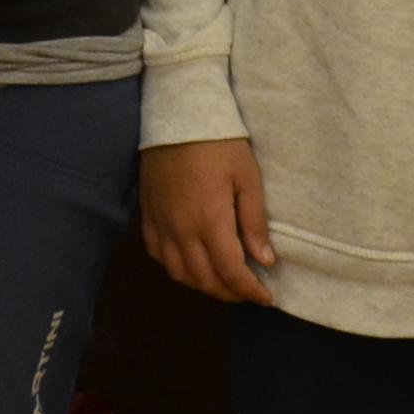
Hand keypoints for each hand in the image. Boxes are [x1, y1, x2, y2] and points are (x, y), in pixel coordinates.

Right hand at [138, 138, 275, 305]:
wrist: (178, 115)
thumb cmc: (220, 143)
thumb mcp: (248, 178)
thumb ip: (254, 222)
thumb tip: (265, 261)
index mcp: (210, 222)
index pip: (231, 272)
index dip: (250, 291)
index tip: (266, 298)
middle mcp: (181, 231)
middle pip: (205, 280)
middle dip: (230, 293)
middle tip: (249, 291)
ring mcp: (160, 225)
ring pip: (179, 274)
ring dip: (203, 285)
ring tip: (224, 282)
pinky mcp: (147, 216)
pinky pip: (158, 256)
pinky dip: (177, 269)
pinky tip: (192, 264)